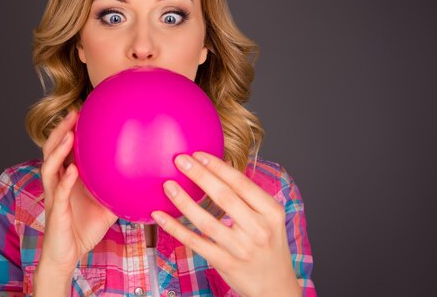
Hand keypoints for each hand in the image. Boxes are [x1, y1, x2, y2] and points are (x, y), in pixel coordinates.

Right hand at [38, 109, 117, 275]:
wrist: (68, 255)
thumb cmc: (85, 228)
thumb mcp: (107, 204)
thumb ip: (118, 189)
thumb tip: (144, 178)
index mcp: (67, 178)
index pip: (64, 148)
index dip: (69, 129)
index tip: (82, 111)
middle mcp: (57, 182)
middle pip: (52, 150)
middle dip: (60, 130)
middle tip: (73, 112)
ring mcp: (54, 196)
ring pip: (50, 166)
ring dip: (58, 149)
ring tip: (69, 134)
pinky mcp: (55, 211)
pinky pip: (59, 193)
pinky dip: (65, 180)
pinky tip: (73, 170)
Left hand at [151, 152, 300, 296]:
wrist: (276, 285)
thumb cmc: (268, 244)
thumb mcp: (270, 218)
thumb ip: (249, 196)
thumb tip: (218, 167)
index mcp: (271, 212)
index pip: (241, 183)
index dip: (218, 167)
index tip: (198, 154)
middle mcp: (258, 229)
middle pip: (224, 197)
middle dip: (199, 175)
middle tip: (180, 160)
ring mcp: (241, 248)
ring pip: (206, 221)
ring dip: (184, 201)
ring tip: (168, 185)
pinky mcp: (225, 262)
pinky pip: (195, 242)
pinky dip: (176, 228)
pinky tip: (160, 216)